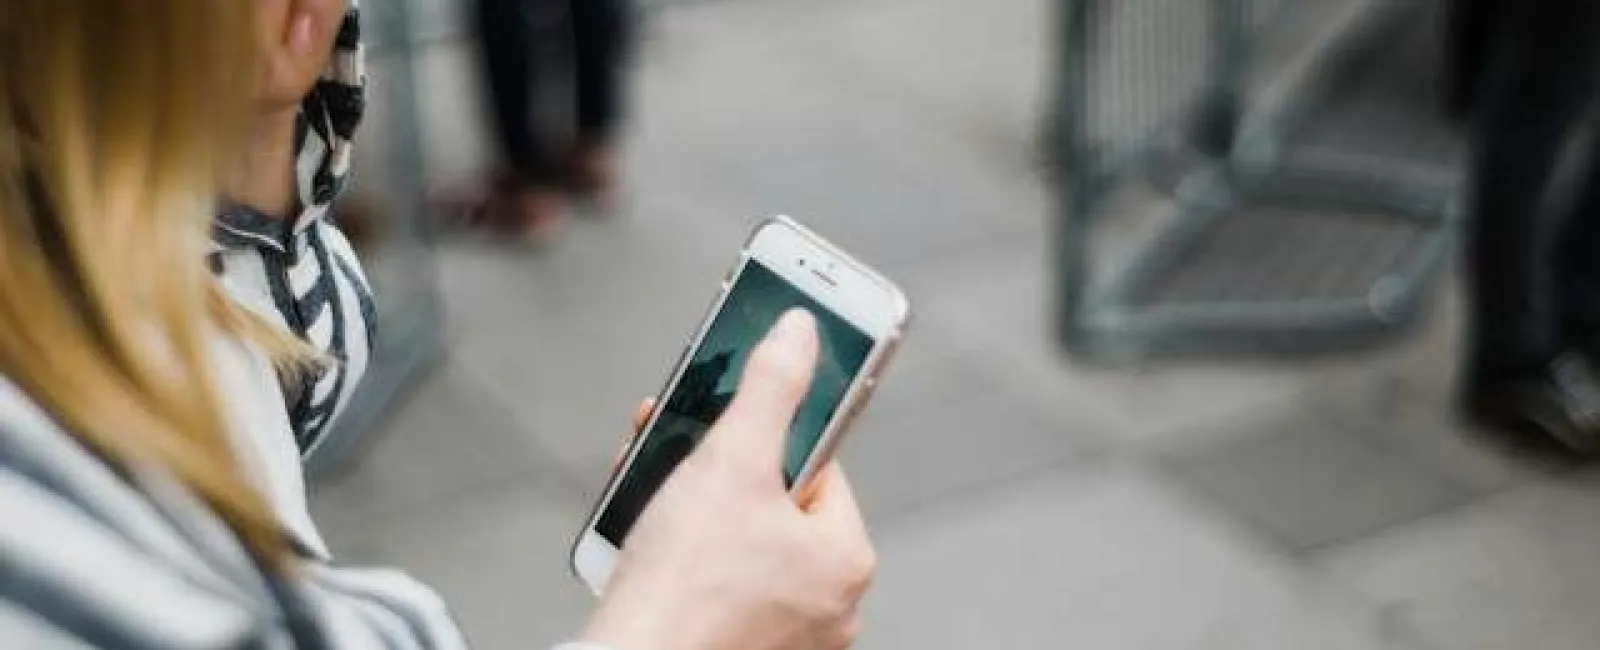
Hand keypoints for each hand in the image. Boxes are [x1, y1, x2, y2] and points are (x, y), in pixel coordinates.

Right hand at [583, 309, 876, 649]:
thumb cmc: (683, 588)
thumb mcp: (731, 460)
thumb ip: (770, 387)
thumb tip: (800, 333)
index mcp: (845, 558)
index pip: (814, 465)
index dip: (762, 439)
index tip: (730, 424)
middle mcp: (827, 604)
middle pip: (771, 504)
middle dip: (716, 474)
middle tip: (680, 464)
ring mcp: (783, 633)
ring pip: (738, 542)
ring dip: (692, 510)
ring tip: (656, 502)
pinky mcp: (739, 644)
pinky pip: (717, 581)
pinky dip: (686, 557)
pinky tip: (652, 545)